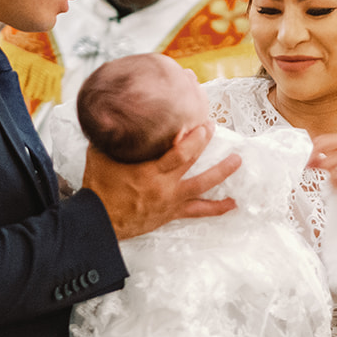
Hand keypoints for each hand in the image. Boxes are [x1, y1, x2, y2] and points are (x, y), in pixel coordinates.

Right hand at [81, 121, 238, 239]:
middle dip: (203, 143)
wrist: (98, 222)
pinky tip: (232, 204)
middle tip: (213, 127)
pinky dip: (216, 208)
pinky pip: (198, 211)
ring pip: (202, 186)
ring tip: (237, 161)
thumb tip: (112, 114)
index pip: (178, 153)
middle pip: (191, 162)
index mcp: (148, 172)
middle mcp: (164, 186)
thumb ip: (111, 137)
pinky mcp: (172, 212)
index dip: (193, 138)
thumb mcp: (100, 156)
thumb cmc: (98, 188)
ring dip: (221, 173)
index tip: (199, 122)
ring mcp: (170, 200)